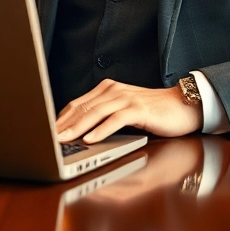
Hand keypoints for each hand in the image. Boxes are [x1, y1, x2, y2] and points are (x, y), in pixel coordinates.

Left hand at [56, 79, 202, 143]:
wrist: (183, 106)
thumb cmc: (153, 112)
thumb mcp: (124, 113)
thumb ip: (104, 117)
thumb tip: (81, 133)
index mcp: (107, 90)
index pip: (77, 104)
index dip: (60, 119)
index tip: (46, 132)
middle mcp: (114, 91)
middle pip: (82, 108)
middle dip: (63, 125)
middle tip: (47, 138)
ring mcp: (126, 99)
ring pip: (96, 113)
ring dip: (77, 128)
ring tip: (63, 140)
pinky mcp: (139, 110)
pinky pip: (116, 120)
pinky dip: (101, 130)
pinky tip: (90, 139)